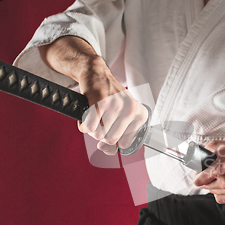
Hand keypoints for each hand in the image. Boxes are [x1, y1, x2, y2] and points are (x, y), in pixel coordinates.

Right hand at [38, 36, 147, 155]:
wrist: (97, 74)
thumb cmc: (110, 98)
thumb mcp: (122, 117)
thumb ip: (117, 138)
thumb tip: (108, 151)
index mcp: (140, 115)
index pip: (124, 144)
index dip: (113, 140)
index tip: (110, 129)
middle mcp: (131, 110)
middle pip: (110, 140)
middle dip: (101, 134)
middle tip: (100, 120)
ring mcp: (116, 105)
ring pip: (98, 135)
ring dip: (91, 129)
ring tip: (94, 117)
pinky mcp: (100, 102)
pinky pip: (88, 127)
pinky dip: (83, 125)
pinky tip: (86, 116)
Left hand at [193, 136, 224, 203]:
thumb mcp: (218, 145)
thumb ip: (203, 152)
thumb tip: (193, 157)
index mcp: (219, 169)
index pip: (198, 181)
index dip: (198, 175)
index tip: (200, 172)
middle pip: (205, 187)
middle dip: (207, 179)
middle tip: (213, 172)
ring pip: (213, 193)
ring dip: (214, 185)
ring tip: (222, 175)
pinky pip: (221, 199)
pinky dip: (221, 192)